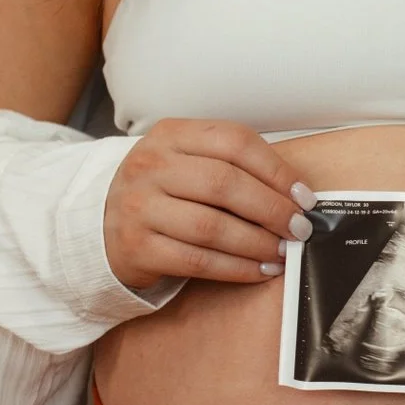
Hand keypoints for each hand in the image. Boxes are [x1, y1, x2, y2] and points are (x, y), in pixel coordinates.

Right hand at [104, 119, 317, 289]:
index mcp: (170, 135)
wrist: (101, 225)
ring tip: (284, 251)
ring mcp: (140, 207)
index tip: (303, 196)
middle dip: (272, 209)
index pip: (234, 142)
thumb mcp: (186, 163)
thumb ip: (233, 168)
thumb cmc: (162, 194)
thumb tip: (296, 195)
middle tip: (299, 228)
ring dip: (258, 242)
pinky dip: (237, 268)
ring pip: (212, 226)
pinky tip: (261, 269)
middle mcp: (150, 165)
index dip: (276, 170)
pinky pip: (198, 261)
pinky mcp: (138, 248)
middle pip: (225, 184)